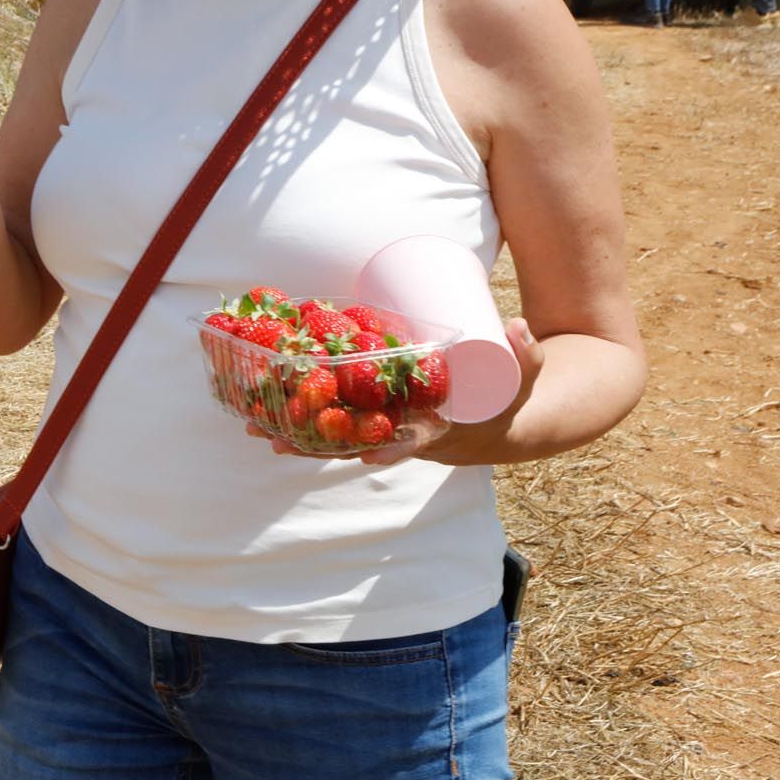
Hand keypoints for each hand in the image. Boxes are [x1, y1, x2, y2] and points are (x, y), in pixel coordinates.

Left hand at [247, 318, 545, 466]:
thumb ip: (525, 354)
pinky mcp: (374, 420)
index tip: (364, 453)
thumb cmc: (507, 399)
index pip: (410, 442)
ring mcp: (387, 431)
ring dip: (297, 435)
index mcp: (439, 432)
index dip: (386, 446)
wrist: (499, 421)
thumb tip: (516, 326)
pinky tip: (264, 416)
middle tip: (276, 440)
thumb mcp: (522, 379)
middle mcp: (404, 437)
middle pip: (357, 443)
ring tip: (253, 429)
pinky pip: (333, 426)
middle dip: (317, 443)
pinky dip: (301, 422)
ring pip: (337, 438)